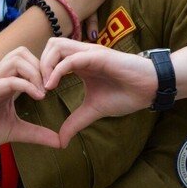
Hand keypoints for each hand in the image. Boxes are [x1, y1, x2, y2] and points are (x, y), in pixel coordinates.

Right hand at [0, 48, 60, 160]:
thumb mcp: (15, 132)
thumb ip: (36, 133)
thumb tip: (60, 142)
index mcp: (4, 81)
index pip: (26, 60)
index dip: (44, 69)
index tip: (56, 87)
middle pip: (22, 52)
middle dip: (41, 66)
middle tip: (51, 87)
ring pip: (16, 59)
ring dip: (35, 73)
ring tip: (44, 93)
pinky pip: (8, 80)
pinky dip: (26, 85)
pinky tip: (37, 97)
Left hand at [39, 38, 154, 145]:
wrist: (150, 89)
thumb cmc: (126, 94)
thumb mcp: (94, 110)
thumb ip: (75, 121)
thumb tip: (61, 141)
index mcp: (80, 63)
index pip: (51, 56)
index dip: (40, 71)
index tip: (36, 93)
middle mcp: (82, 54)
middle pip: (50, 46)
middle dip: (38, 65)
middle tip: (37, 88)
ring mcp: (90, 53)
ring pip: (56, 46)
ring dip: (45, 65)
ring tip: (44, 87)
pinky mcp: (98, 56)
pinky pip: (71, 59)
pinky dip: (57, 71)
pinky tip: (51, 87)